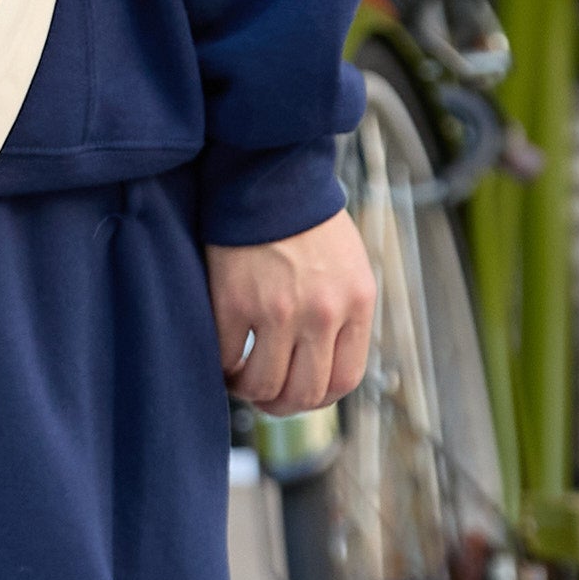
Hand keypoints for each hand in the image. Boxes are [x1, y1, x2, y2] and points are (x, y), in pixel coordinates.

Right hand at [208, 208, 375, 415]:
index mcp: (356, 304)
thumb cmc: (305, 219)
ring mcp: (278, 310)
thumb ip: (342, 313)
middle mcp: (323, 313)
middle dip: (282, 404)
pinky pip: (227, 358)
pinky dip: (222, 365)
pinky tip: (223, 355)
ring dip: (249, 389)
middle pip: (304, 393)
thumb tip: (321, 364)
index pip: (343, 381)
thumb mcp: (348, 266)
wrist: (268, 175)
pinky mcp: (235, 302)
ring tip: (240, 375)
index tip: (298, 392)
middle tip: (265, 392)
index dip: (317, 399)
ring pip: (264, 386)